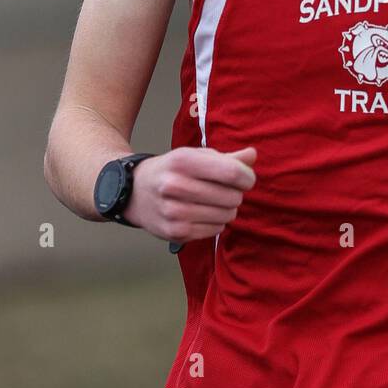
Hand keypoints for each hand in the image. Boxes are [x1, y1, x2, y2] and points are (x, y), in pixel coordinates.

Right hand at [125, 145, 256, 243]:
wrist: (135, 193)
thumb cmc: (172, 170)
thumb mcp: (195, 156)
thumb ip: (227, 158)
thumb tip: (253, 155)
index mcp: (182, 161)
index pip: (232, 172)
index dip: (247, 177)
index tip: (246, 179)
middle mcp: (175, 185)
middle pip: (232, 196)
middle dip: (236, 194)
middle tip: (224, 190)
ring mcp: (173, 212)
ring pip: (226, 216)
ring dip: (227, 210)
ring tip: (214, 202)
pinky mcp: (174, 232)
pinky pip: (215, 230)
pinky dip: (216, 223)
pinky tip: (204, 214)